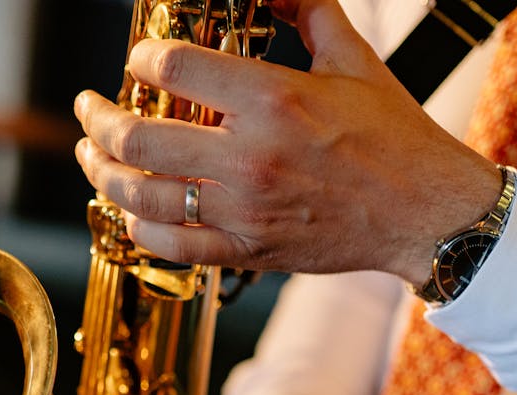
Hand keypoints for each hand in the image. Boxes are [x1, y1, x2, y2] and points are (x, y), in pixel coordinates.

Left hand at [74, 0, 501, 283]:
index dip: (142, 58)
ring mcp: (244, 209)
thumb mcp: (351, 58)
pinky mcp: (248, 250)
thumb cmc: (394, 137)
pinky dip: (140, 231)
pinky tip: (129, 213)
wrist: (425, 212)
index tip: (140, 61)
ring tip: (92, 156)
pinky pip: (173, 247)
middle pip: (138, 137)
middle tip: (90, 108)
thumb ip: (304, 11)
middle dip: (99, 119)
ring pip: (143, 195)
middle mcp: (250, 157)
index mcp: (273, 99)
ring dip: (103, 173)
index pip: (173, 68)